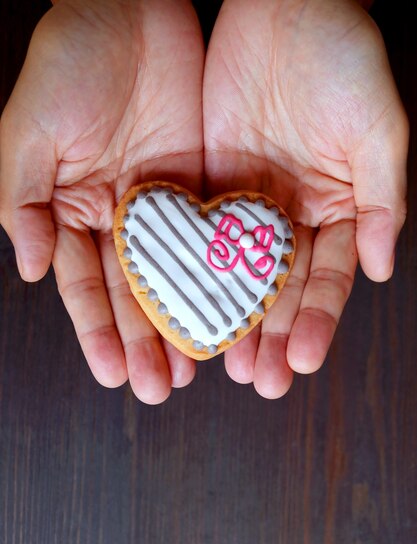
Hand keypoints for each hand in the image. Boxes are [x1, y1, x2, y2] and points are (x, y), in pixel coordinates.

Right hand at [0, 0, 203, 402]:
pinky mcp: (204, 187)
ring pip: (179, 277)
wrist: (130, 10)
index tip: (113, 375)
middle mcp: (123, 218)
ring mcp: (166, 207)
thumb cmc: (68, 64)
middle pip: (136, 293)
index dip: (99, 332)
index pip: (88, 286)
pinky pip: (214, 240)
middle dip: (146, 342)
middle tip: (159, 389)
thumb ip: (27, 204)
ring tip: (197, 369)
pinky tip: (230, 312)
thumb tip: (34, 272)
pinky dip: (221, 278)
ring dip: (186, 323)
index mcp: (76, 212)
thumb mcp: (30, 134)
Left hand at [203, 0, 407, 397]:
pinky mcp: (208, 185)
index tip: (301, 360)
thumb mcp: (378, 127)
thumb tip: (381, 269)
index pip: (328, 277)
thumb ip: (381, 201)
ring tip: (223, 365)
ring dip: (231, 319)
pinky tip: (184, 310)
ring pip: (236, 274)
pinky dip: (192, 274)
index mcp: (337, 208)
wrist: (284, 6)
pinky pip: (198, 236)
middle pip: (280, 288)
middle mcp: (292, 214)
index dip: (316, 320)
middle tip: (260, 382)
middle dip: (271, 335)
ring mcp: (247, 204)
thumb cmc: (344, 58)